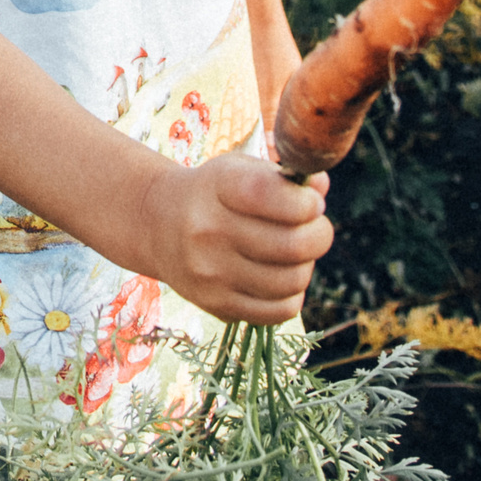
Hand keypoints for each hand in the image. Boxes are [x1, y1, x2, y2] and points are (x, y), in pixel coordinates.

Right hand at [144, 155, 331, 326]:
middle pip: (293, 245)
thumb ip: (285, 177)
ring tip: (293, 254)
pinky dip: (291, 294)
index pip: (270, 195)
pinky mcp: (216, 305)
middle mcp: (207, 230)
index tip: (312, 202)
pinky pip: (281, 310)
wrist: (158, 225)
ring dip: (305, 266)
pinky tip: (278, 276)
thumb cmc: (214, 193)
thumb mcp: (240, 170)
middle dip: (319, 235)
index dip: (306, 202)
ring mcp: (210, 272)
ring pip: (292, 280)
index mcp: (216, 187)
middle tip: (315, 228)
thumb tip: (321, 186)